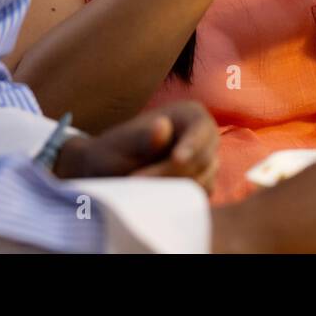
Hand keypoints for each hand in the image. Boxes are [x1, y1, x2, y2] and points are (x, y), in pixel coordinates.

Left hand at [53, 101, 219, 191]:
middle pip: (202, 160)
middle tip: (135, 181)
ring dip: (172, 189)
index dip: (192, 145)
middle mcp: (204, 138)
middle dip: (171, 173)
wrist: (109, 175)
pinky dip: (176, 201)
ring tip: (137, 187)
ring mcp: (206, 164)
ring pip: (202, 182)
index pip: (200, 129)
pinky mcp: (201, 186)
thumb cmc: (114, 152)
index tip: (177, 160)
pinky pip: (197, 198)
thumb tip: (162, 125)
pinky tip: (152, 198)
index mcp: (190, 114)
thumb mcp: (123, 143)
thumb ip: (143, 137)